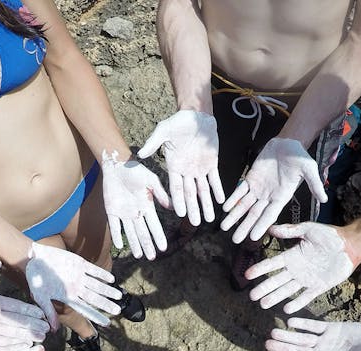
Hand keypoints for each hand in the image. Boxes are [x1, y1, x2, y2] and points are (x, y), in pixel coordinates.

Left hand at [0, 261, 48, 346]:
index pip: (16, 306)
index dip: (29, 310)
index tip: (42, 312)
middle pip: (19, 321)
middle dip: (33, 324)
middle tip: (47, 328)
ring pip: (14, 332)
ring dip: (28, 335)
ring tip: (42, 337)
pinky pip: (5, 342)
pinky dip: (16, 344)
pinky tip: (27, 345)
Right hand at [25, 243, 120, 328]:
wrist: (33, 259)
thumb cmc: (35, 279)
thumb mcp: (40, 297)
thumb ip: (49, 311)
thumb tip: (53, 330)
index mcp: (68, 297)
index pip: (85, 309)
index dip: (96, 316)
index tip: (107, 324)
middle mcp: (76, 288)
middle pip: (94, 298)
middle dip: (106, 305)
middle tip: (117, 311)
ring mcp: (79, 276)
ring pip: (97, 285)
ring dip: (108, 291)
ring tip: (119, 296)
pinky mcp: (79, 264)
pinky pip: (94, 270)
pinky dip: (102, 274)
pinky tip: (112, 279)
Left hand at [102, 150, 171, 259]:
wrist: (117, 165)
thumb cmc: (136, 170)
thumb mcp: (151, 181)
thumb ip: (160, 194)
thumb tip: (173, 207)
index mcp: (147, 207)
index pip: (154, 225)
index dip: (158, 237)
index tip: (163, 248)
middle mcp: (136, 213)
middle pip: (143, 233)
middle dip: (148, 245)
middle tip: (152, 258)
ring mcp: (124, 213)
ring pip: (130, 233)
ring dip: (135, 244)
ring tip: (139, 256)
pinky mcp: (112, 211)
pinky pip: (115, 226)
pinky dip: (117, 235)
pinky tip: (120, 245)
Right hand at [138, 110, 224, 225]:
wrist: (195, 115)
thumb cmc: (177, 122)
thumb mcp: (163, 131)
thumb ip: (153, 143)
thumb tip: (140, 154)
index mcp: (174, 167)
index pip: (175, 188)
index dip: (178, 201)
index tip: (180, 213)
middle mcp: (186, 171)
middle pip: (190, 194)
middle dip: (193, 208)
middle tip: (195, 224)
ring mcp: (199, 169)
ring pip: (203, 190)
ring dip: (206, 204)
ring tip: (209, 219)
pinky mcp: (212, 164)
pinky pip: (215, 179)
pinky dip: (218, 190)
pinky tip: (221, 201)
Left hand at [221, 138, 325, 242]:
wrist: (288, 143)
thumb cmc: (300, 157)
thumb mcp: (309, 169)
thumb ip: (314, 185)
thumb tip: (325, 199)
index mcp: (281, 197)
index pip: (269, 215)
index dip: (261, 226)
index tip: (253, 238)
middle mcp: (268, 196)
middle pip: (254, 215)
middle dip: (244, 227)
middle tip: (234, 240)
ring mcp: (258, 188)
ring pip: (244, 205)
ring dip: (234, 216)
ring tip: (224, 227)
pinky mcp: (251, 179)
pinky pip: (240, 191)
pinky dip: (232, 199)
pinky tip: (225, 209)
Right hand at [246, 223, 352, 311]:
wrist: (349, 245)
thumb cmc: (330, 235)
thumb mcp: (308, 229)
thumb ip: (290, 230)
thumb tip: (270, 228)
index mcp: (292, 256)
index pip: (272, 264)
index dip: (260, 269)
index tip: (248, 275)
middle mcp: (296, 269)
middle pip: (276, 281)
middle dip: (264, 288)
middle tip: (252, 296)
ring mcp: (307, 279)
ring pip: (287, 291)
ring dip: (275, 297)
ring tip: (263, 304)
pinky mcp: (319, 287)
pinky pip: (306, 297)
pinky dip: (297, 303)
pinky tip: (287, 310)